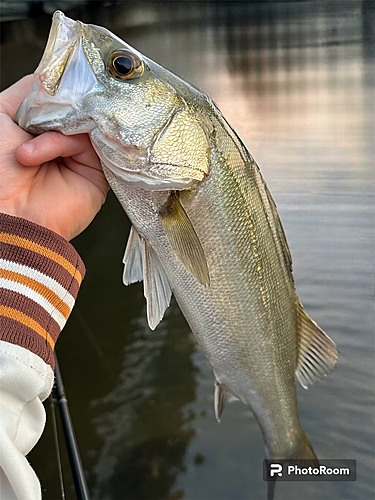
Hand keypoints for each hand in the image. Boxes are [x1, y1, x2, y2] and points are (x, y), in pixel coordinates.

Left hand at [0, 76, 108, 240]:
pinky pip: (95, 145)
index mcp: (41, 128)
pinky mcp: (97, 174)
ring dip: (56, 131)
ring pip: (87, 123)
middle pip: (80, 107)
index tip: (60, 80)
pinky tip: (53, 153)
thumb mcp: (1, 113)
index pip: (63, 96)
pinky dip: (70, 143)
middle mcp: (63, 141)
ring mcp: (81, 158)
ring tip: (29, 153)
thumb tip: (57, 76)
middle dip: (60, 107)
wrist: (6, 213)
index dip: (62, 87)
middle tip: (42, 117)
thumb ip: (30, 90)